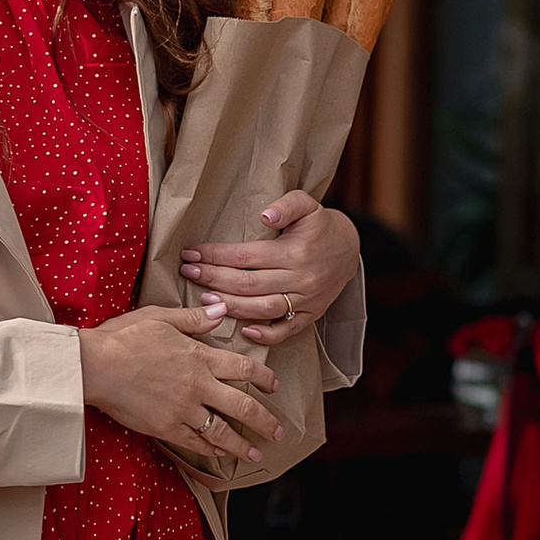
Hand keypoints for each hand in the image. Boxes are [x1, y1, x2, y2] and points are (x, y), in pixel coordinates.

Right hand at [79, 305, 279, 474]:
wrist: (95, 366)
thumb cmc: (124, 338)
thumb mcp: (161, 317)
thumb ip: (194, 318)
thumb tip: (221, 310)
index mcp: (200, 357)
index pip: (244, 369)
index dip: (264, 379)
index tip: (274, 386)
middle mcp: (198, 386)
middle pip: (242, 406)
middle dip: (264, 421)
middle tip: (277, 431)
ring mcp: (183, 410)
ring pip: (222, 431)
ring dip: (241, 445)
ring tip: (254, 454)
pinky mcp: (165, 427)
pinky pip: (194, 442)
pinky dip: (210, 449)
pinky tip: (219, 454)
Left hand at [178, 192, 360, 347]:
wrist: (350, 249)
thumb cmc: (320, 225)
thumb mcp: (308, 204)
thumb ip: (287, 205)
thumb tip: (264, 216)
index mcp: (295, 251)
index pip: (246, 256)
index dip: (215, 255)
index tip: (192, 253)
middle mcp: (300, 278)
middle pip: (248, 283)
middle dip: (214, 279)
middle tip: (189, 273)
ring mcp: (306, 300)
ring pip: (262, 309)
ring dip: (231, 306)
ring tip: (205, 298)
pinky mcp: (310, 315)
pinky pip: (287, 331)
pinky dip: (265, 335)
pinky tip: (243, 330)